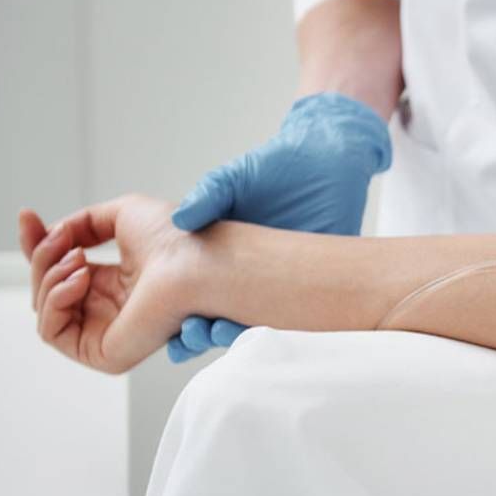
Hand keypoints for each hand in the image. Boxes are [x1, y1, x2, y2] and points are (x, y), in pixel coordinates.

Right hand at [18, 196, 196, 374]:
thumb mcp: (122, 215)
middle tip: (60, 239)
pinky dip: (54, 300)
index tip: (27, 216)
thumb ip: (82, 224)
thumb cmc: (177, 237)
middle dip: (41, 257)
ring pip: (45, 307)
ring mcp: (108, 333)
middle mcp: (111, 310)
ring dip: (48, 275)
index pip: (62, 271)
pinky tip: (80, 280)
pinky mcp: (105, 354)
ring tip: (78, 258)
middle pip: (46, 288)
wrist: (198, 258)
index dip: (39, 244)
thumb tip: (54, 236)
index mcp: (117, 283)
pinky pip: (52, 332)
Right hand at [168, 93, 391, 361]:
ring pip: (254, 319)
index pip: (190, 296)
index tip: (170, 331)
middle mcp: (245, 274)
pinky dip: (281, 322)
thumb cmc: (274, 166)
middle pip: (216, 316)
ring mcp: (279, 279)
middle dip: (200, 334)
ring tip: (221, 332)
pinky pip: (297, 309)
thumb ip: (209, 195)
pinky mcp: (314, 278)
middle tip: (192, 336)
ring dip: (234, 333)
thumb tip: (181, 219)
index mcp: (218, 256)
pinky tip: (265, 326)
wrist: (325, 159)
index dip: (176, 316)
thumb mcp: (233, 179)